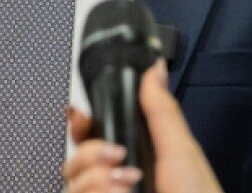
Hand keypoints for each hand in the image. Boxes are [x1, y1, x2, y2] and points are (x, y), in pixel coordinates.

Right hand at [63, 61, 222, 192]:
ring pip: (71, 183)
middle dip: (87, 153)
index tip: (78, 115)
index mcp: (133, 159)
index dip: (78, 125)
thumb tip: (155, 69)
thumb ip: (160, 109)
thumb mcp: (180, 150)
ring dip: (96, 180)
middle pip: (73, 159)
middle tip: (116, 156)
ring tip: (127, 184)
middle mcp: (115, 182)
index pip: (90, 138)